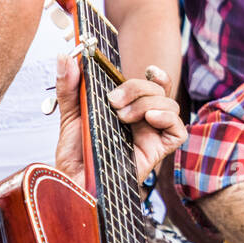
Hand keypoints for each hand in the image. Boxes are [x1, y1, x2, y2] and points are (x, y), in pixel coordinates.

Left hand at [54, 58, 187, 186]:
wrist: (73, 185)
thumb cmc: (75, 156)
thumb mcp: (71, 116)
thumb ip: (70, 87)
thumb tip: (65, 56)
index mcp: (128, 110)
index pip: (152, 86)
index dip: (156, 75)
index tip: (147, 69)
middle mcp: (143, 121)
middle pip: (159, 91)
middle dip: (138, 88)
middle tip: (113, 100)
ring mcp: (152, 135)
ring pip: (170, 106)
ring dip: (147, 103)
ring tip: (122, 117)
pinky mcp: (157, 151)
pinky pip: (178, 131)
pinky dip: (168, 119)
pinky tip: (150, 119)